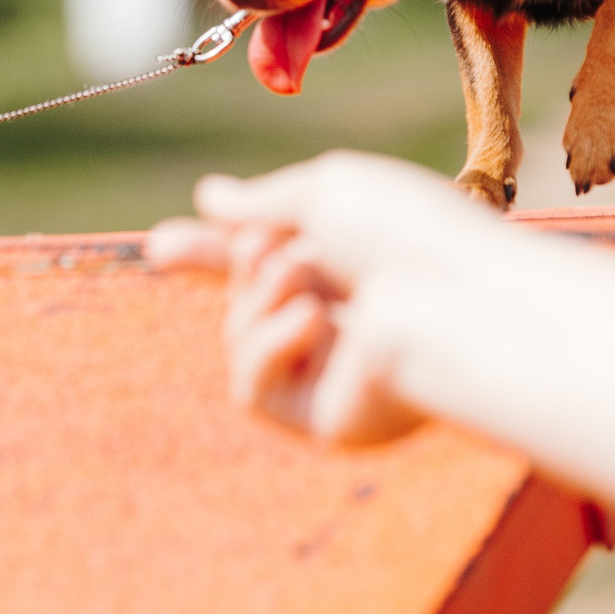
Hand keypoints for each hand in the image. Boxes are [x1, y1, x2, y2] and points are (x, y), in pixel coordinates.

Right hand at [148, 152, 503, 446]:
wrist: (452, 299)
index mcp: (350, 266)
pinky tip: (308, 318)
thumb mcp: (325, 193)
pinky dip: (265, 344)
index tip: (162, 245)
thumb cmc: (405, 236)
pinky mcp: (326, 420)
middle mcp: (342, 321)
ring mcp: (333, 373)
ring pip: (239, 338)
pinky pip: (253, 388)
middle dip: (228, 271)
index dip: (212, 257)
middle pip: (243, 303)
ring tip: (303, 275)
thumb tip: (208, 196)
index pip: (266, 265)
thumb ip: (260, 202)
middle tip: (235, 249)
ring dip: (256, 295)